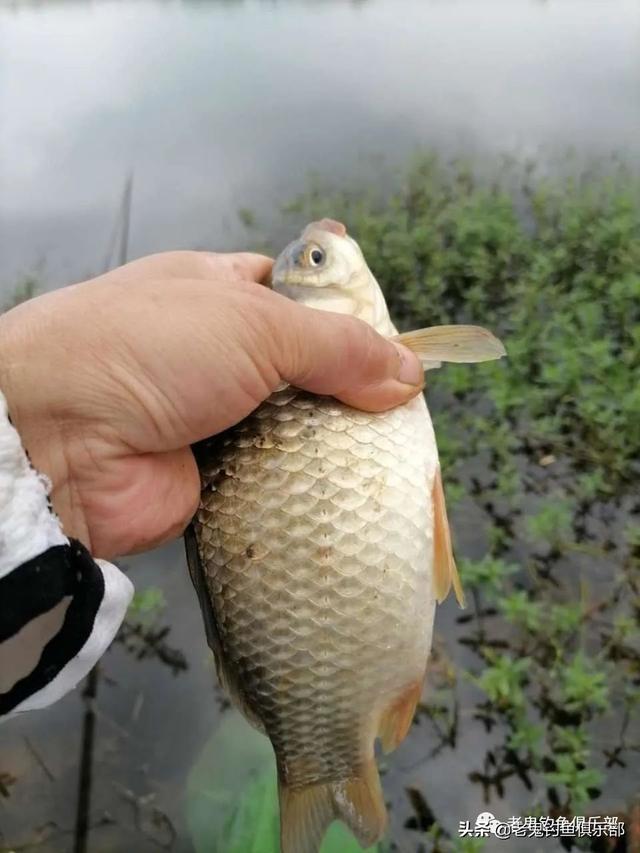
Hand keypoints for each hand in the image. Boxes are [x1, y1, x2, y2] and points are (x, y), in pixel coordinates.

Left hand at [0, 251, 423, 558]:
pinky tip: (352, 490)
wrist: (60, 439)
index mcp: (219, 293)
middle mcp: (218, 354)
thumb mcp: (255, 323)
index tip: (396, 337)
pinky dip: (308, 484)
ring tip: (392, 452)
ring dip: (334, 440)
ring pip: (297, 427)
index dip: (346, 311)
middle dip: (350, 384)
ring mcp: (216, 418)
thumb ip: (338, 346)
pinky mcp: (217, 478)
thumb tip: (408, 374)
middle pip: (305, 367)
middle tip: (403, 406)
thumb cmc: (150, 348)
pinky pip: (278, 479)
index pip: (296, 294)